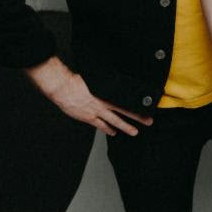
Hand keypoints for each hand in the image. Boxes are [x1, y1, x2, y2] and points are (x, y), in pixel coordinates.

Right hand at [27, 57, 151, 136]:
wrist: (63, 88)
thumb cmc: (77, 81)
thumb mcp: (96, 79)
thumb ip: (106, 83)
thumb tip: (115, 81)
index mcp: (107, 93)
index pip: (126, 99)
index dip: (137, 103)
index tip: (147, 106)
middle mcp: (104, 103)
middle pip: (125, 111)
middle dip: (138, 117)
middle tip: (148, 121)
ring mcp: (96, 111)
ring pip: (115, 121)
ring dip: (125, 127)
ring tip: (135, 132)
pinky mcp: (88, 117)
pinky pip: (100, 125)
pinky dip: (107, 129)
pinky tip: (113, 132)